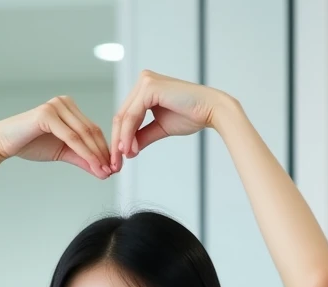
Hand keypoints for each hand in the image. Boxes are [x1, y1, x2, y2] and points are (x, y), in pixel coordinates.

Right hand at [0, 97, 113, 178]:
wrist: (3, 143)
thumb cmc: (30, 144)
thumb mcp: (62, 152)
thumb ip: (82, 159)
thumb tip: (104, 171)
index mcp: (69, 108)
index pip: (93, 130)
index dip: (105, 149)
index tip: (114, 168)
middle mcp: (64, 103)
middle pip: (91, 131)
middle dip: (104, 153)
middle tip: (113, 172)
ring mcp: (56, 106)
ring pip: (84, 134)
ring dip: (97, 155)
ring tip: (105, 172)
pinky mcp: (48, 114)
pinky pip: (72, 137)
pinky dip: (85, 153)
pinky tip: (94, 166)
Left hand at [110, 69, 229, 170]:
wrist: (210, 110)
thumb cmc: (191, 115)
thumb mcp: (160, 128)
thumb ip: (142, 136)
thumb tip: (127, 150)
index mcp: (145, 89)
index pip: (126, 115)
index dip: (120, 138)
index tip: (120, 159)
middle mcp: (143, 81)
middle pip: (121, 115)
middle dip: (117, 141)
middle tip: (116, 163)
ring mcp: (145, 82)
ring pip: (124, 116)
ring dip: (122, 140)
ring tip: (125, 158)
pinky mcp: (149, 87)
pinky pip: (132, 115)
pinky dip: (128, 134)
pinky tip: (131, 149)